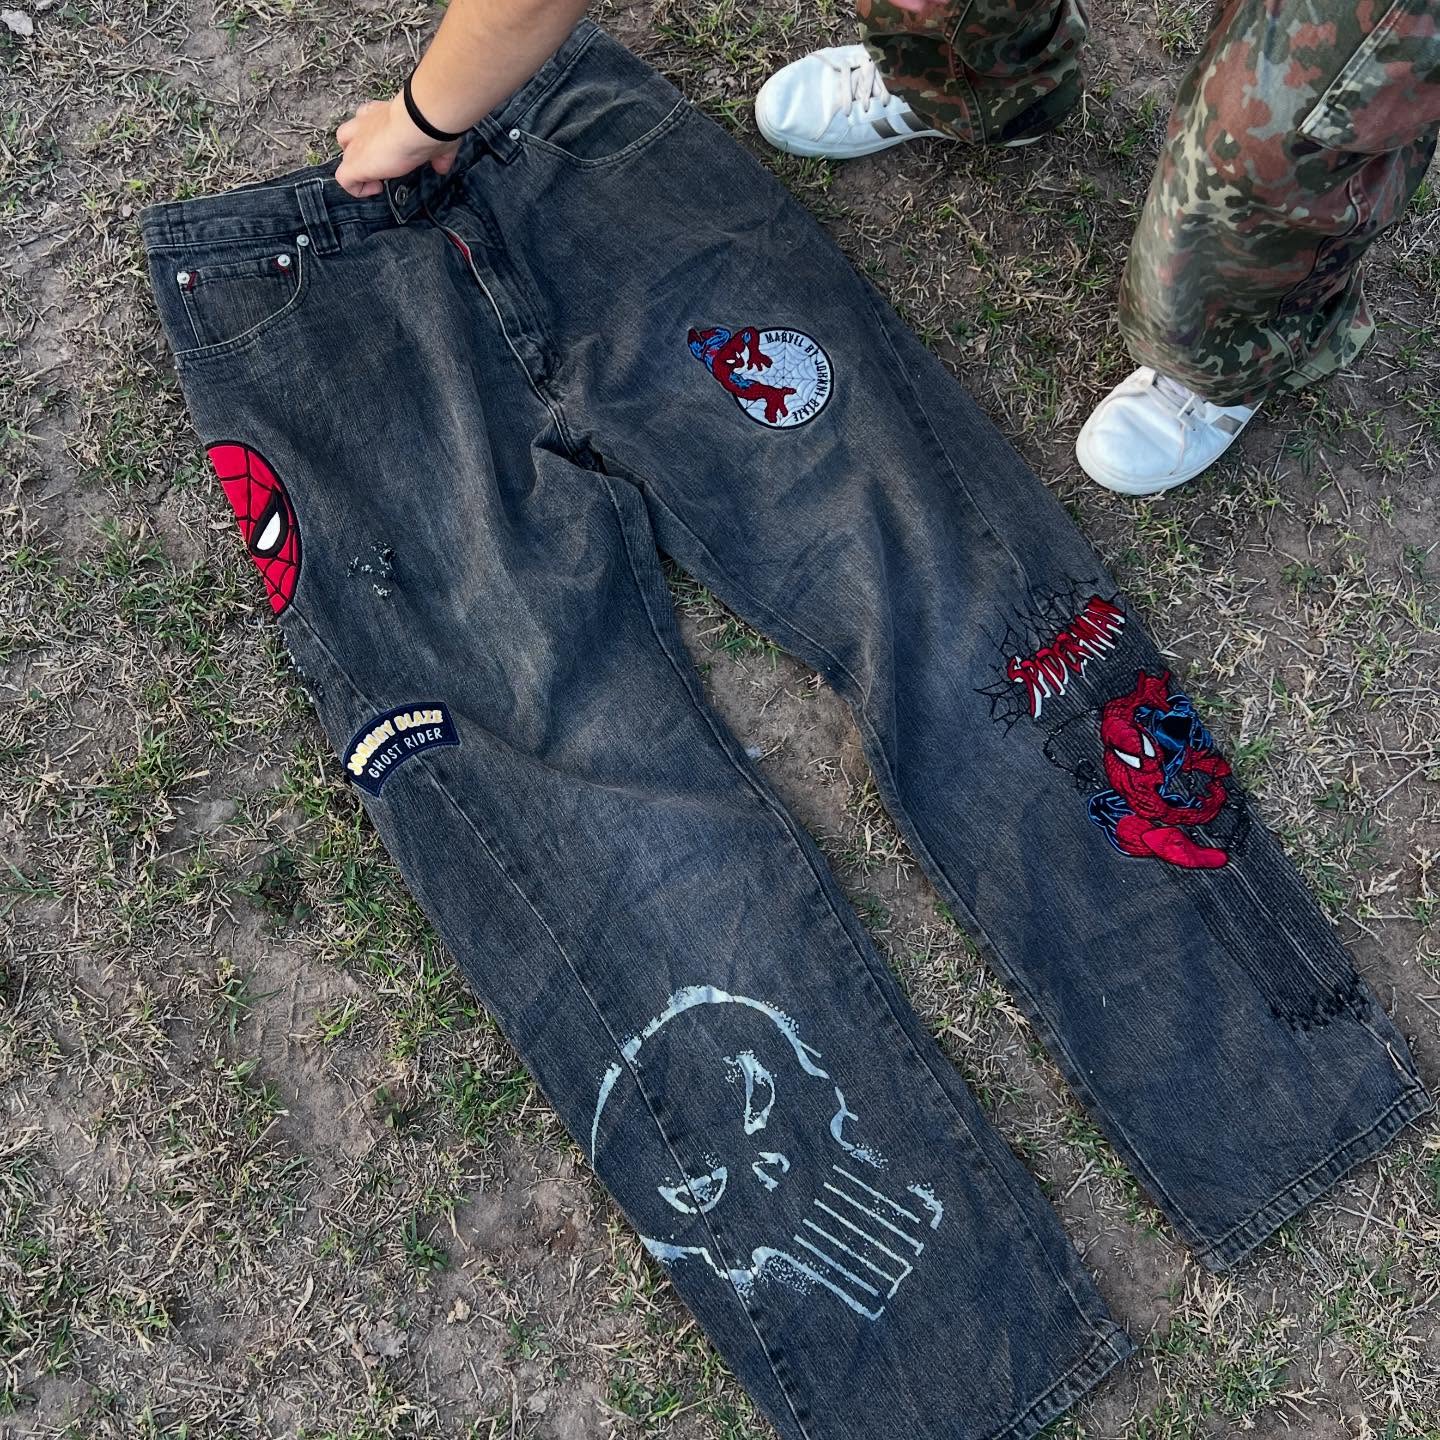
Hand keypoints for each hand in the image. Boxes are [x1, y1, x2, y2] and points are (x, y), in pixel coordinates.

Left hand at [335, 93, 459, 198]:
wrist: (418, 122)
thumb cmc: (429, 125)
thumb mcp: (436, 140)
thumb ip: (438, 154)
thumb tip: (442, 166)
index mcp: (383, 114)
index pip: (368, 121)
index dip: (376, 137)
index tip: (393, 152)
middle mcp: (365, 124)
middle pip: (347, 136)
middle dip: (359, 151)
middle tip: (380, 165)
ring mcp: (357, 144)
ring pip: (344, 156)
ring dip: (357, 170)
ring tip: (376, 180)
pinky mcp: (354, 163)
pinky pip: (344, 180)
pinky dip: (357, 189)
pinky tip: (376, 189)